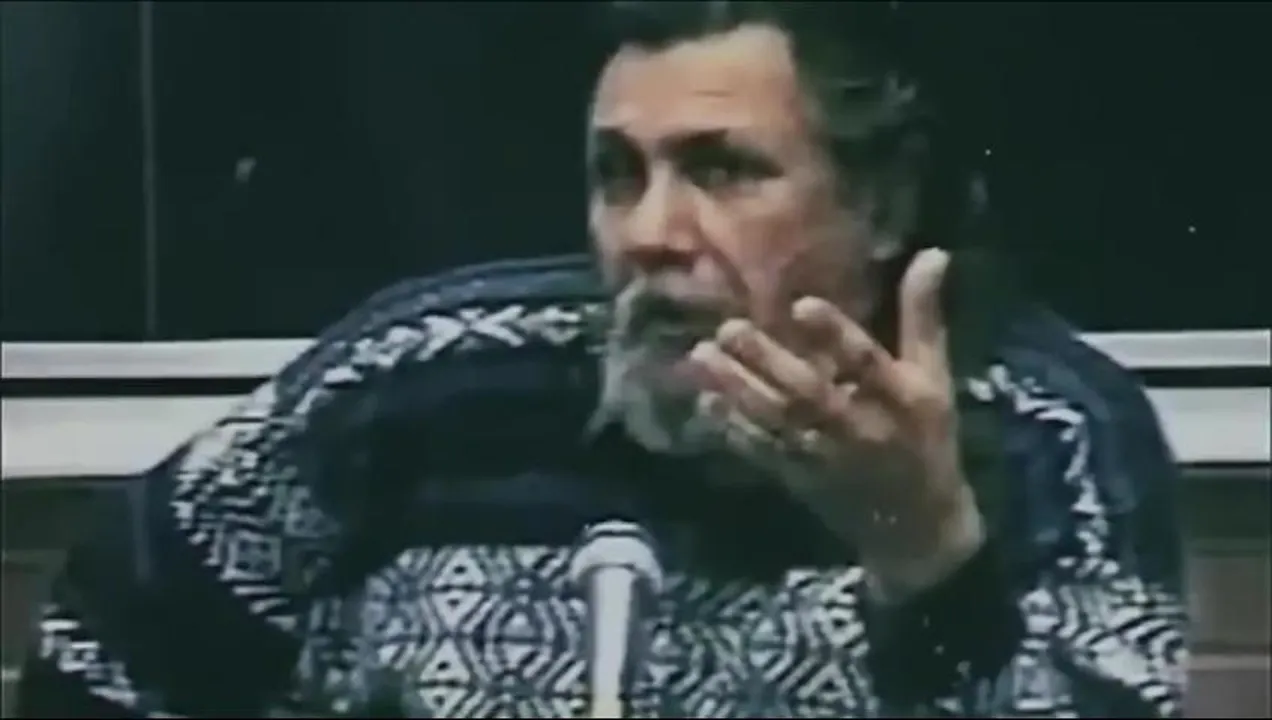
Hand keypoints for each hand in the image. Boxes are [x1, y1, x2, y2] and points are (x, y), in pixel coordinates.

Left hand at [687, 248, 983, 598]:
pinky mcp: (802, 480)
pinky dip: (734, 430)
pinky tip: (705, 401)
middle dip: (768, 362)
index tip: (801, 304)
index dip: (835, 335)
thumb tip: (931, 252)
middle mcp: (862, 429)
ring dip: (738, 390)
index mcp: (902, 399)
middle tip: (728, 327)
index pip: (867, 363)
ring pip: (778, 423)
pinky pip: (764, 454)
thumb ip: (923, 316)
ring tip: (701, 355)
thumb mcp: (934, 377)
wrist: (918, 530)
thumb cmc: (928, 439)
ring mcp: (827, 459)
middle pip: (811, 395)